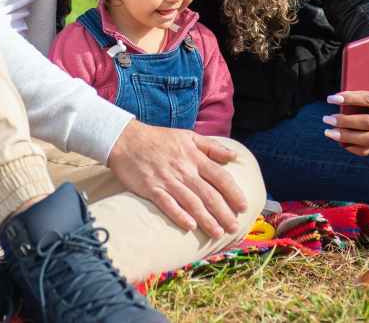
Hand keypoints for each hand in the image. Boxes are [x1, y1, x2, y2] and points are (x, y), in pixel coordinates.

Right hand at [107, 120, 246, 237]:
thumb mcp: (188, 136)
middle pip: (209, 194)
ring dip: (206, 219)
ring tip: (218, 233)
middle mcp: (184, 170)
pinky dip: (179, 215)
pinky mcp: (151, 188)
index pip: (220, 177)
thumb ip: (212, 147)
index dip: (234, 193)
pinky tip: (190, 226)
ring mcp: (167, 180)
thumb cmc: (158, 139)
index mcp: (194, 157)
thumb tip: (234, 157)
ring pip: (191, 202)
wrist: (125, 140)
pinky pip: (167, 204)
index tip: (244, 206)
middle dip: (224, 212)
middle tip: (234, 227)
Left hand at [322, 82, 368, 155]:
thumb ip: (366, 93)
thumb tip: (341, 98)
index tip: (331, 98)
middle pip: (366, 123)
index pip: (366, 100)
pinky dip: (354, 149)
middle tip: (327, 119)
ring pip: (367, 139)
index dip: (348, 99)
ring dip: (346, 137)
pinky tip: (342, 143)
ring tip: (329, 133)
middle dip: (344, 122)